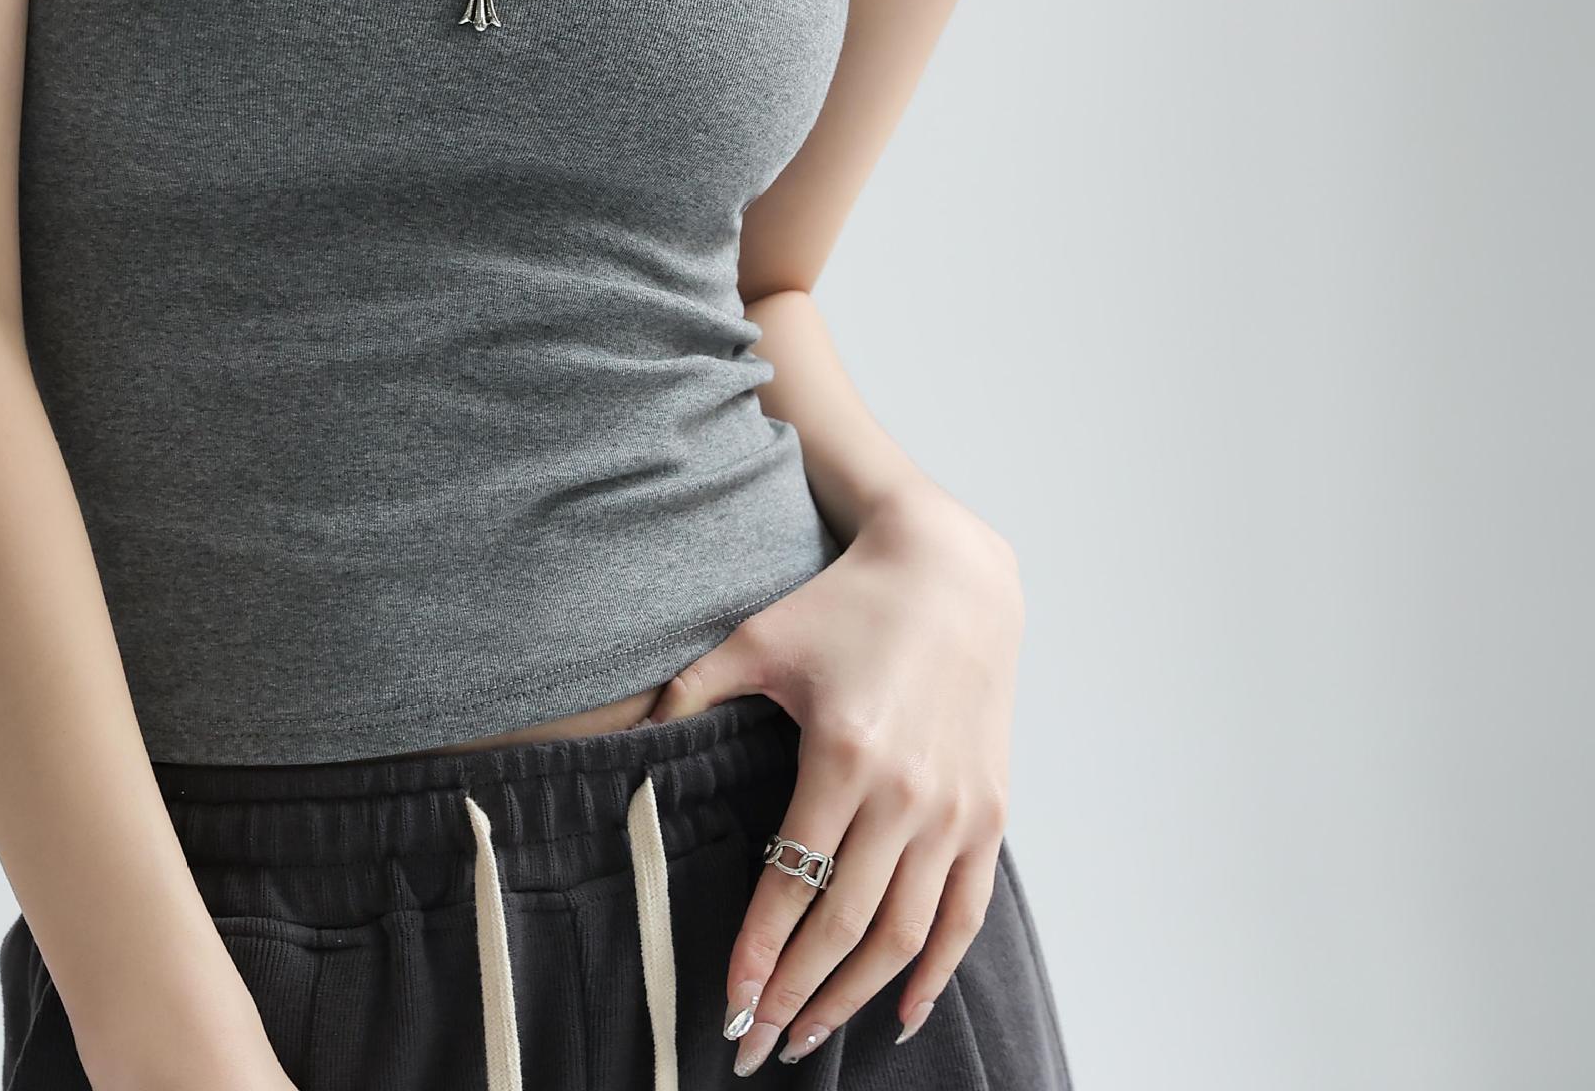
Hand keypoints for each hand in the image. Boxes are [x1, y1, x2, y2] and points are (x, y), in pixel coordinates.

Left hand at [642, 478, 1023, 1072]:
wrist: (951, 575)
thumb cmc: (845, 605)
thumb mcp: (758, 638)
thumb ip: (691, 692)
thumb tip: (628, 735)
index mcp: (843, 756)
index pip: (792, 882)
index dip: (757, 951)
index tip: (726, 1002)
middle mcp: (906, 794)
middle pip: (846, 927)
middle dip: (795, 995)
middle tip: (752, 1044)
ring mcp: (956, 810)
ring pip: (905, 935)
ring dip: (855, 999)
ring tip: (807, 1039)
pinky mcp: (990, 812)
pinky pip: (966, 913)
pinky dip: (936, 971)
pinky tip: (901, 1014)